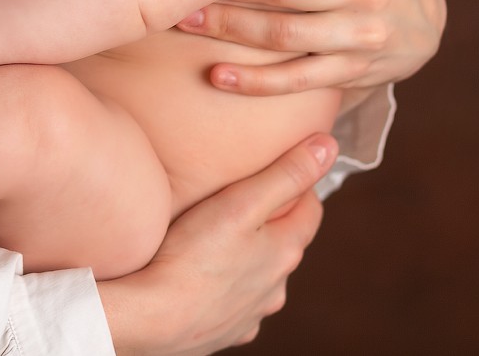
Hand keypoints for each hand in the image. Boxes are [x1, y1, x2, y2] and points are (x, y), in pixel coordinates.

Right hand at [99, 134, 336, 354]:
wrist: (151, 321)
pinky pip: (235, 305)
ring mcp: (252, 314)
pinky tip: (203, 279)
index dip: (297, 183)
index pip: (310, 208)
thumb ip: (285, 174)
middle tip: (239, 198)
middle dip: (270, 221)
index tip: (274, 167)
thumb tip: (328, 147)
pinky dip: (226, 289)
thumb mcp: (241, 202)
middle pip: (285, 243)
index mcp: (285, 252)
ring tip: (216, 239)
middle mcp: (276, 288)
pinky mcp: (225, 332)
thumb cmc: (192, 258)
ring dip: (248, 258)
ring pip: (260, 276)